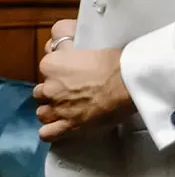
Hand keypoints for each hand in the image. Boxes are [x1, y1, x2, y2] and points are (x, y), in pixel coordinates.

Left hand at [34, 21, 132, 140]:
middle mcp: (49, 87)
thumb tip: (60, 43)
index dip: (59, 71)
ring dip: (53, 110)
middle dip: (54, 91)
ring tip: (70, 108)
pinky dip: (52, 131)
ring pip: (42, 112)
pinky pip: (47, 133)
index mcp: (51, 64)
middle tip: (74, 90)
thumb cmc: (116, 62)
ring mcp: (57, 108)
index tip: (72, 71)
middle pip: (41, 91)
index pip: (45, 67)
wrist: (131, 82)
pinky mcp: (68, 125)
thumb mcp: (90, 45)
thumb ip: (71, 48)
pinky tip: (62, 125)